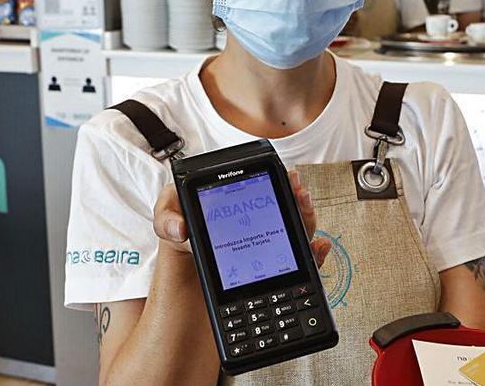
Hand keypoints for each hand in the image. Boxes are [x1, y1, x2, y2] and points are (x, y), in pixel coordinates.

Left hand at [152, 170, 331, 265]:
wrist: (186, 305)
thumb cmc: (180, 263)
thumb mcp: (168, 234)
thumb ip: (167, 222)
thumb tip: (181, 228)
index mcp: (231, 212)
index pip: (259, 190)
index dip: (277, 181)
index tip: (287, 178)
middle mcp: (254, 229)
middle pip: (286, 209)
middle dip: (298, 200)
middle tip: (300, 195)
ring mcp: (266, 252)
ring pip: (297, 233)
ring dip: (308, 221)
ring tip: (307, 214)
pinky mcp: (273, 276)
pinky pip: (300, 264)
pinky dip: (314, 255)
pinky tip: (317, 248)